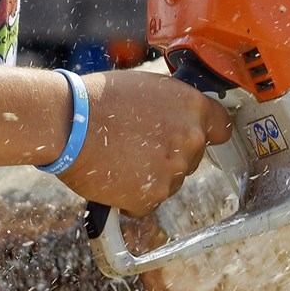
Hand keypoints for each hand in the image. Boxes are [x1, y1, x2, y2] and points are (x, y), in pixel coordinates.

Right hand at [57, 69, 230, 214]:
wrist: (67, 123)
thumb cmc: (99, 99)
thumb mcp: (149, 87)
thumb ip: (174, 105)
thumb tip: (180, 115)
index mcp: (194, 108)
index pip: (222, 127)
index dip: (207, 132)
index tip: (197, 136)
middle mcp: (190, 141)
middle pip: (192, 158)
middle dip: (170, 154)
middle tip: (138, 145)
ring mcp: (172, 172)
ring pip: (169, 182)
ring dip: (150, 176)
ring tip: (119, 158)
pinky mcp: (150, 197)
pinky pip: (146, 203)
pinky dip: (130, 197)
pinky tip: (112, 176)